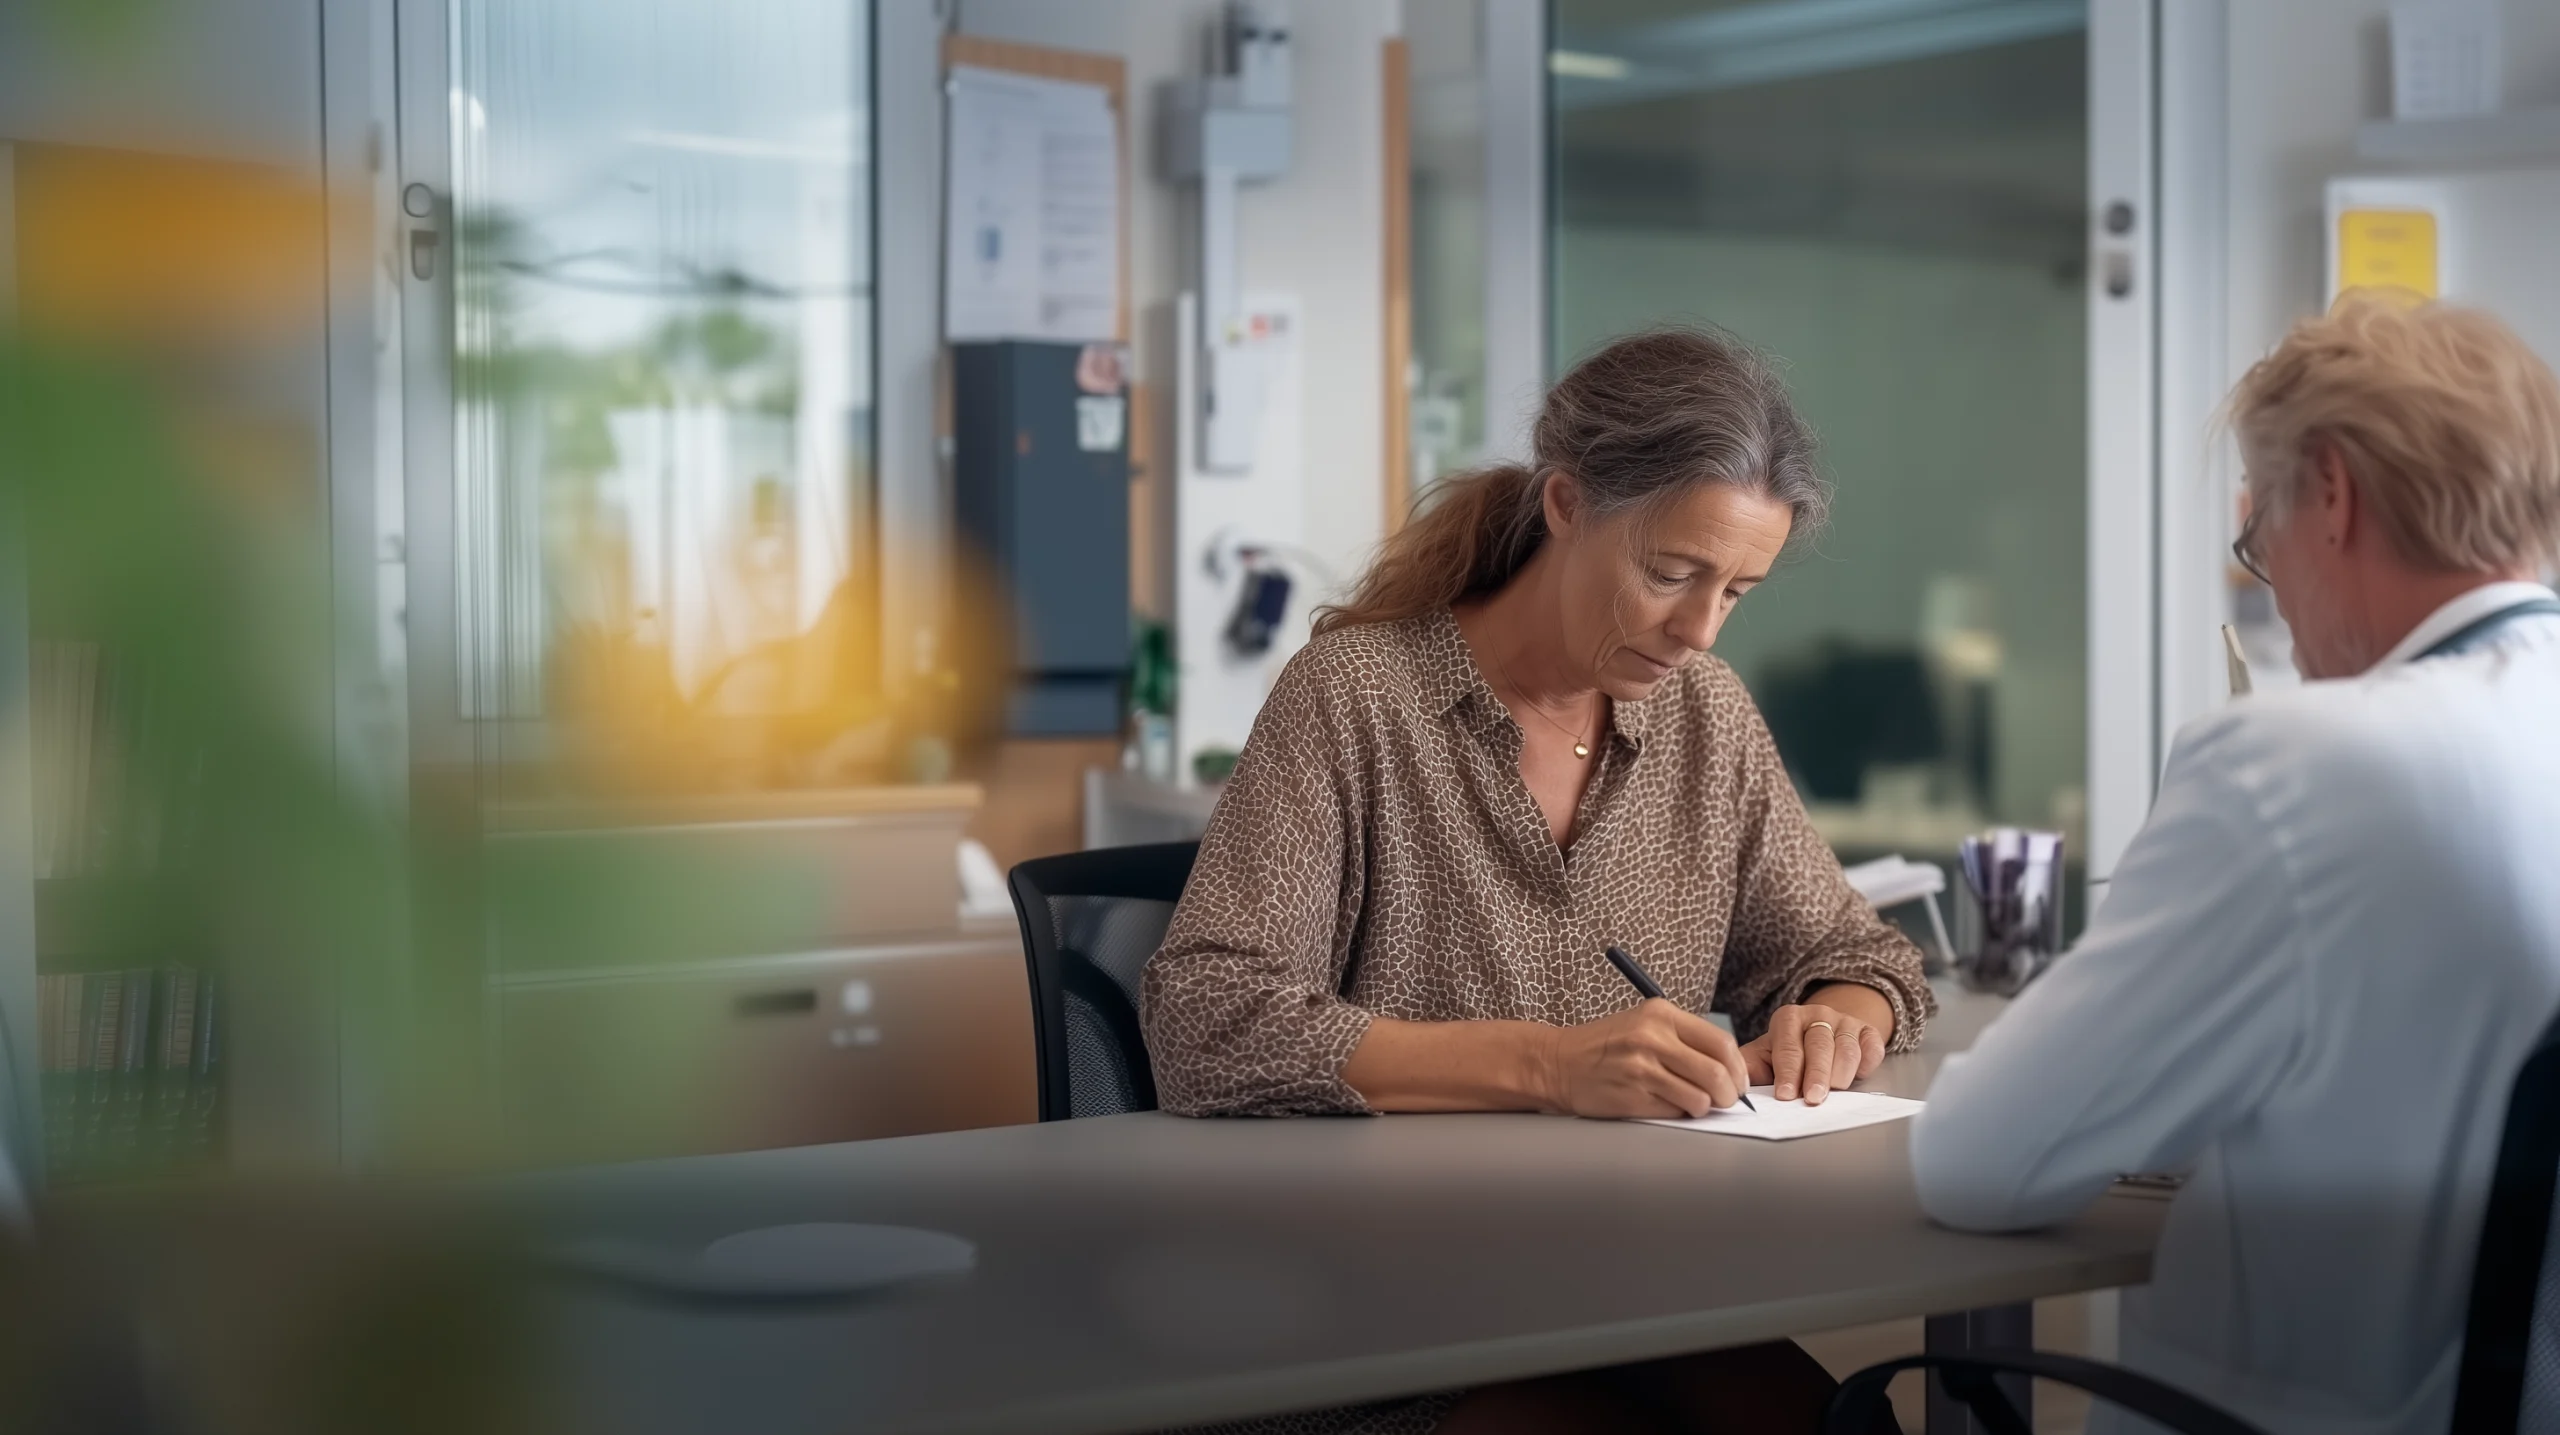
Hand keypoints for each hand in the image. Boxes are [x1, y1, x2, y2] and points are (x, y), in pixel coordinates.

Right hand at [1541, 999, 1751, 1118]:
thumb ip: (1684, 1039)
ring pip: (1700, 1098)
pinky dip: (1680, 1113)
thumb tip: (1729, 1070)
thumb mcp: (1643, 1024)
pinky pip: (1675, 1112)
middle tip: (1726, 1101)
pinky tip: (1667, 1104)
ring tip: (1693, 1103)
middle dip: (1730, 1094)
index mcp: (1660, 1014)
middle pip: (1716, 1073)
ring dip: (1704, 1107)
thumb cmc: (1605, 1046)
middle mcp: (1652, 1038)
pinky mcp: (1632, 1097)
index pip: (1720, 1043)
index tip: (1738, 1081)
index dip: (1737, 1068)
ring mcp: (1641, 1069)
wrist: (1556, 1063)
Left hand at [1740, 999, 1887, 1105]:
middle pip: (1818, 1046)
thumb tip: (1735, 1086)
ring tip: (1834, 1091)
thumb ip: (1749, 1068)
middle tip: (1812, 1098)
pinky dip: (1866, 1063)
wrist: (1824, 1031)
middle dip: (1815, 1075)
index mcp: (1788, 1018)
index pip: (1788, 1047)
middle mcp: (1817, 1015)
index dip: (1787, 1073)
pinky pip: (1871, 1047)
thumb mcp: (1765, 1055)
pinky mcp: (1868, 1031)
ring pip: (1846, 1048)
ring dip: (1840, 1073)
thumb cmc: (1791, 1051)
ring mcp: (1845, 1022)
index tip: (1785, 1095)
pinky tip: (1858, 1075)